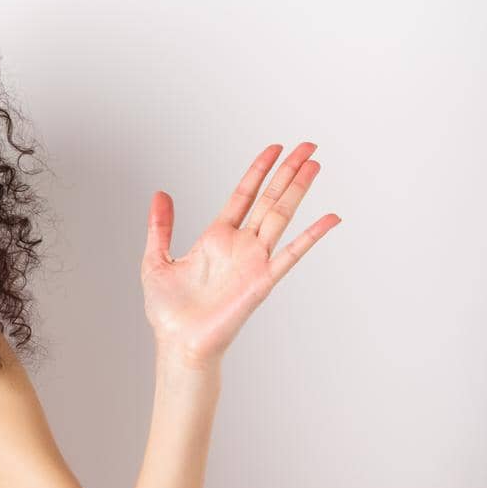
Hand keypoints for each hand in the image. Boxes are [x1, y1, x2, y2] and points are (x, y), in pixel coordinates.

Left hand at [141, 142, 339, 366]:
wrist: (177, 343)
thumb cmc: (168, 311)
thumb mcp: (156, 259)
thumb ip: (160, 226)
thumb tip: (159, 193)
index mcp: (217, 238)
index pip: (243, 195)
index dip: (258, 171)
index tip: (274, 148)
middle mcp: (240, 245)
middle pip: (269, 199)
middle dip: (288, 171)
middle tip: (308, 145)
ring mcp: (254, 261)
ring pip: (281, 216)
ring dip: (298, 190)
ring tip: (315, 164)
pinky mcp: (262, 281)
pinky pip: (291, 254)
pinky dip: (311, 236)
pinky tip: (330, 218)